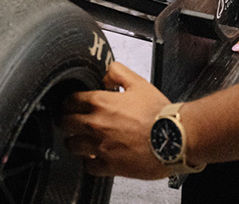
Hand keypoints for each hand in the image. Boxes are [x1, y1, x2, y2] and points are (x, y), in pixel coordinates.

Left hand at [62, 61, 172, 178]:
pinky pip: (88, 166)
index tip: (71, 105)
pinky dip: (89, 162)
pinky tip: (95, 157)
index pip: (69, 100)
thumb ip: (117, 72)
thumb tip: (106, 75)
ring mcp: (100, 146)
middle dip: (66, 121)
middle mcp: (96, 124)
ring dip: (75, 141)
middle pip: (64, 123)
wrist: (174, 138)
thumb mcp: (139, 83)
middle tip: (71, 122)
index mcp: (100, 103)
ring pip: (72, 145)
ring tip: (81, 140)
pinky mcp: (109, 165)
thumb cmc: (159, 114)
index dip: (69, 102)